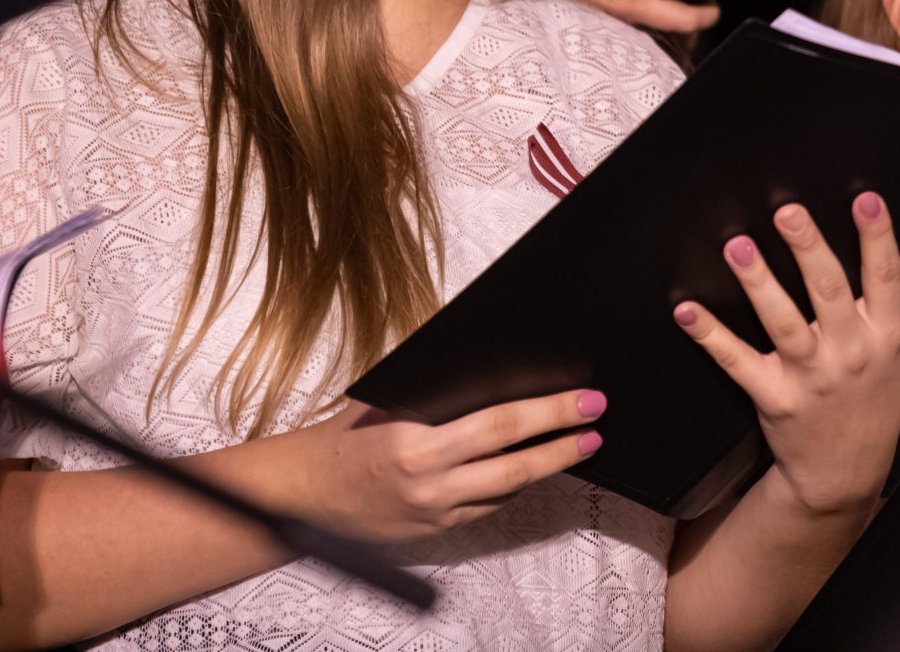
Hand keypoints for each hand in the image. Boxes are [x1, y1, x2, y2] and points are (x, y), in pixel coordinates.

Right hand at [276, 390, 605, 544]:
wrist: (303, 495)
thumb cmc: (342, 437)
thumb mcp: (381, 399)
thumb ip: (430, 390)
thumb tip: (489, 366)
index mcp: (414, 439)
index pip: (495, 424)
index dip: (543, 412)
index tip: (579, 398)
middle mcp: (428, 480)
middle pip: (511, 459)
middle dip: (561, 439)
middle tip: (597, 421)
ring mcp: (434, 512)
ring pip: (506, 490)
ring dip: (548, 467)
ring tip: (580, 447)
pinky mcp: (434, 533)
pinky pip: (485, 509)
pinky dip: (513, 488)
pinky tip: (534, 469)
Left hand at [672, 194, 899, 515]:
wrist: (845, 474)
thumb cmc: (884, 402)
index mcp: (885, 336)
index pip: (885, 280)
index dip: (877, 239)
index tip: (867, 199)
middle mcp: (849, 353)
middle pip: (828, 294)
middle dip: (809, 250)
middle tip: (788, 211)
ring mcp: (809, 377)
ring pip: (782, 324)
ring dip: (758, 284)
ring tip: (736, 246)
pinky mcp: (773, 396)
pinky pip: (739, 362)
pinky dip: (711, 337)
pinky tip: (687, 311)